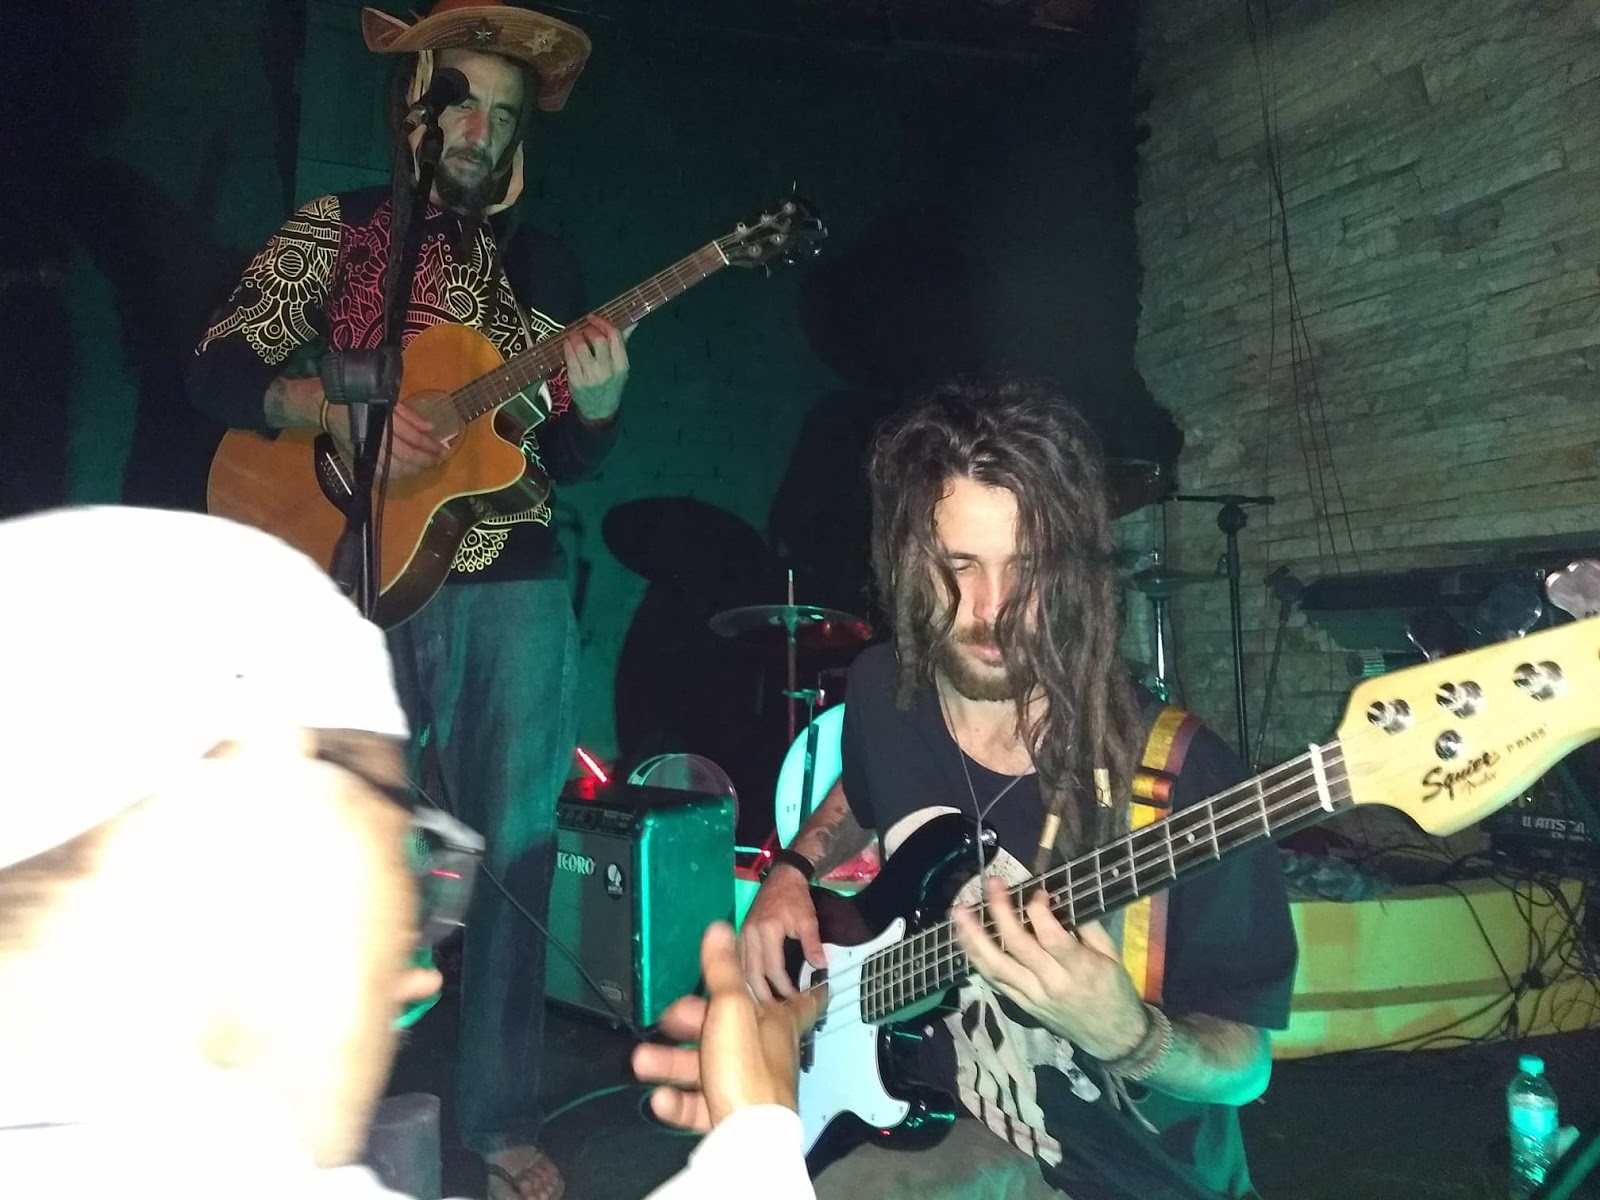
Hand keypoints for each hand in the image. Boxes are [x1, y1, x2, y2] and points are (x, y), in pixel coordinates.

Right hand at [326, 401, 447, 481]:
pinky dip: (396, 474)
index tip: (443, 449)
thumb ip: (410, 416)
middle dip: (425, 460)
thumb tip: (431, 428)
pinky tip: (407, 471)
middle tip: (438, 460)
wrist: (329, 407)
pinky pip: (381, 473)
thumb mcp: (388, 402)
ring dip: (413, 469)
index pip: (413, 438)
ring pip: (395, 468)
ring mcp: (367, 451)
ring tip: (426, 465)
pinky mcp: (359, 459)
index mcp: (384, 421)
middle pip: (406, 456)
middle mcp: (376, 438)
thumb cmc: (362, 399)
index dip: (430, 446)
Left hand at [563, 315, 629, 421]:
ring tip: (575, 336)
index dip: (602, 322)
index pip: (615, 336)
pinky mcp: (576, 381)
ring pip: (580, 347)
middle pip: (598, 339)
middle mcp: (607, 371)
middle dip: (588, 329)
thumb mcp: (621, 367)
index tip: (594, 318)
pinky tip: (568, 344)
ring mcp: (591, 376)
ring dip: (575, 336)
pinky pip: (569, 357)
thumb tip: (631, 322)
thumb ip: (622, 344)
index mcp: (622, 365)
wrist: (600, 411)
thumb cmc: (611, 385)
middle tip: (584, 329)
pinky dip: (567, 346)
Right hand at [632, 921, 825, 1131]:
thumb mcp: (731, 1008)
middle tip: (669, 1017)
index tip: (823, 983)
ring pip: (706, 1065)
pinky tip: (659, 1096)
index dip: (811, 990)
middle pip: (730, 1030)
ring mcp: (746, 1086)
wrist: (745, 1136)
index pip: (802, 1001)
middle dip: (693, 1021)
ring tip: (643, 1059)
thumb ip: (723, 970)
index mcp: (777, 1024)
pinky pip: (698, 1102)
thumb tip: (720, 928)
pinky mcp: (727, 1113)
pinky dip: (677, 1099)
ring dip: (671, 1061)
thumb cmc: (747, 1068)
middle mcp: (765, 1053)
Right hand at [738, 866, 824, 1003]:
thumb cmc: (795, 897)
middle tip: (775, 1014)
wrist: (782, 877)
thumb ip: (812, 943)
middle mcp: (749, 935)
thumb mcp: (808, 918)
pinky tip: (751, 991)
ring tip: (763, 1009)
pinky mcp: (740, 936)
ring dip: (750, 991)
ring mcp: (741, 935)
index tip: (794, 1000)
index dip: (783, 987)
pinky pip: (739, 963)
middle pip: (751, 974)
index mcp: (766, 930)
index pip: (772, 968)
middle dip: (762, 997)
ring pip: (741, 971)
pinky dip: (744, 979)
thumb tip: (821, 966)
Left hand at [951, 876, 1147, 1060]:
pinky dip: (976, 958)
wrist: (1112, 1037)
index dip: (1038, 910)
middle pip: (1017, 945)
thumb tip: (1057, 897)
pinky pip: (994, 980)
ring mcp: (1032, 997)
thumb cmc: (1114, 990)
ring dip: (973, 937)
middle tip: (991, 884)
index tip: (1036, 890)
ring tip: (959, 912)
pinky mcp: (1020, 1005)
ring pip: (995, 966)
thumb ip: (1087, 926)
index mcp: (1080, 969)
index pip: (1050, 937)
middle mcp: (1051, 983)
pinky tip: (964, 939)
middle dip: (1000, 911)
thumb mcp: (1112, 954)